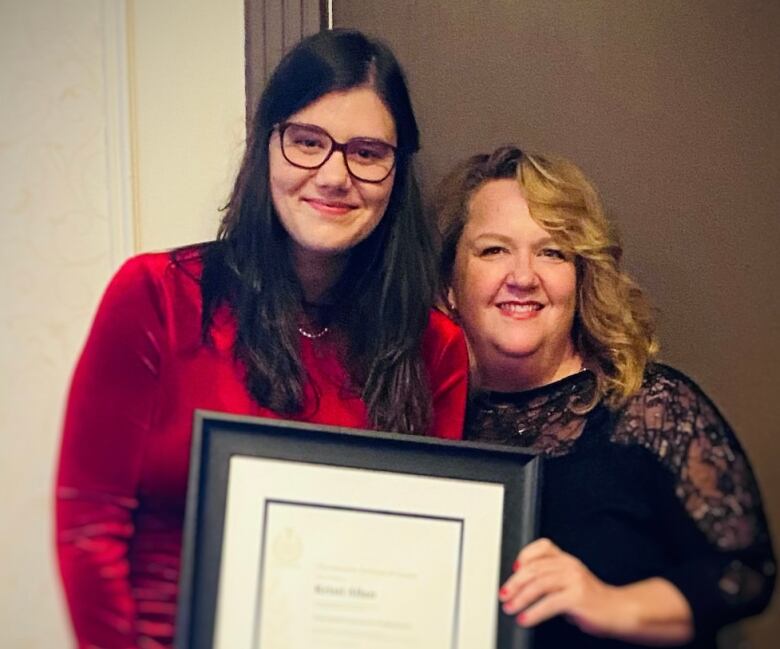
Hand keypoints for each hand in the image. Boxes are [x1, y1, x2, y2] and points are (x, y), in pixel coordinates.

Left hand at [498, 538, 628, 637]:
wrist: (620, 611)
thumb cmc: (593, 600)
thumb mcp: (569, 584)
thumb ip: (550, 580)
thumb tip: (520, 587)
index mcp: (567, 560)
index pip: (543, 547)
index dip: (525, 555)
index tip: (513, 568)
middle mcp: (570, 566)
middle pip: (535, 568)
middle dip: (515, 583)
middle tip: (503, 595)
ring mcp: (575, 580)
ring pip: (539, 584)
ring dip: (520, 599)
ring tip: (510, 609)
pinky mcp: (578, 597)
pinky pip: (549, 603)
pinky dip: (534, 612)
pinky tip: (525, 619)